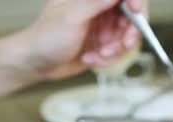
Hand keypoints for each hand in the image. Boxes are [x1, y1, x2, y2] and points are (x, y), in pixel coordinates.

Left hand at [21, 0, 145, 79]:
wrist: (36, 64)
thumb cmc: (45, 38)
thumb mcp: (71, 17)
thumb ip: (96, 1)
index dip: (135, 1)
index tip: (136, 12)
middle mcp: (99, 8)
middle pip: (132, 14)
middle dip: (129, 31)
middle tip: (124, 43)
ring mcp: (103, 26)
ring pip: (127, 35)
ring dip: (115, 49)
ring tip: (98, 54)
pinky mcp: (104, 43)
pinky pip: (119, 50)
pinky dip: (108, 58)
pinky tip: (90, 58)